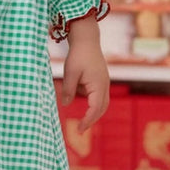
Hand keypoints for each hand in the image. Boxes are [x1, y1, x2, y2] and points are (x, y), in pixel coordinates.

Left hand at [60, 15, 108, 132]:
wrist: (87, 39)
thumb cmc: (78, 54)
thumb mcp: (70, 73)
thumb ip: (68, 90)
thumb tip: (65, 105)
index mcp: (98, 85)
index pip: (95, 109)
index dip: (87, 121)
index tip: (78, 130)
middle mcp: (104, 85)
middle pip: (101, 109)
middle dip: (92, 120)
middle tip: (79, 129)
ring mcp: (104, 82)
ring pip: (102, 103)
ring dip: (93, 112)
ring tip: (81, 119)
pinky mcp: (101, 79)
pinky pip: (98, 95)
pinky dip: (91, 101)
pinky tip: (78, 91)